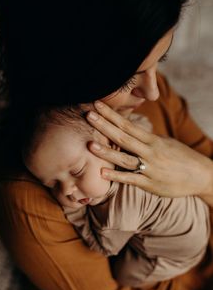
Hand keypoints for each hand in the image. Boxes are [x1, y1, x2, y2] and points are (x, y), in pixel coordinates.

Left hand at [86, 101, 212, 198]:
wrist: (201, 176)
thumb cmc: (180, 157)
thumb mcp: (164, 143)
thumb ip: (145, 139)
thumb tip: (129, 131)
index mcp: (153, 140)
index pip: (128, 125)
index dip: (112, 115)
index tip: (97, 105)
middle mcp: (150, 152)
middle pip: (124, 138)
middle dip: (105, 126)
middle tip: (88, 115)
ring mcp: (150, 168)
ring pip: (125, 159)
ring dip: (107, 152)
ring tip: (90, 145)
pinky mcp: (150, 184)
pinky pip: (131, 179)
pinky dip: (117, 176)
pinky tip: (103, 172)